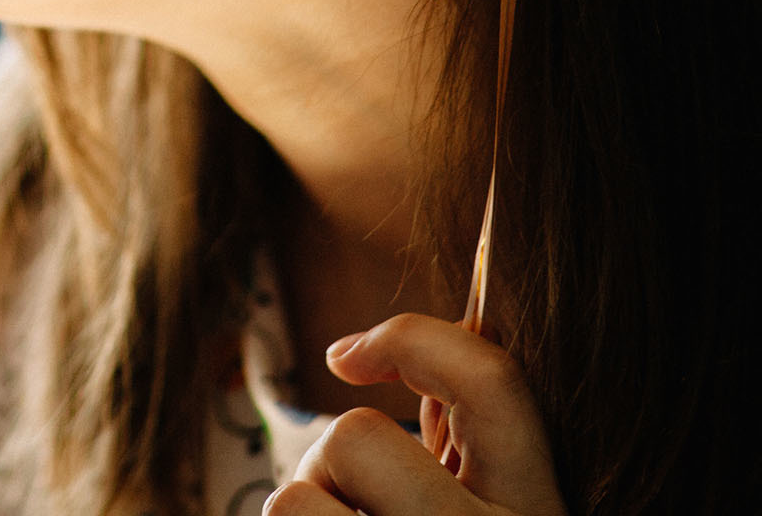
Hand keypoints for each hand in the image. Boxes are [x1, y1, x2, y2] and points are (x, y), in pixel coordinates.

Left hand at [265, 315, 567, 515]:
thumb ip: (455, 432)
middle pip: (358, 439)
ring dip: (305, 504)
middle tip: (350, 496)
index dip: (407, 337)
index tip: (345, 356)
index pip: (490, 380)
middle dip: (333, 458)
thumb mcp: (481, 496)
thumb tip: (367, 349)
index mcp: (538, 506)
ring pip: (298, 495)